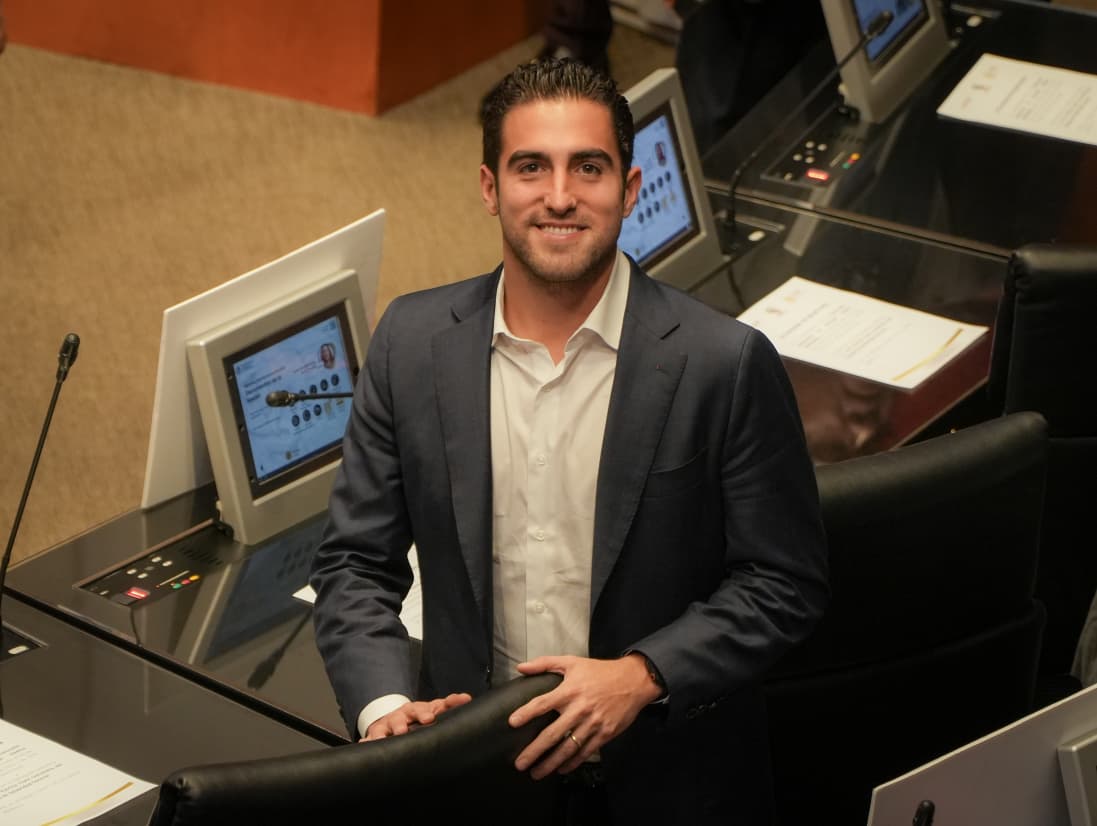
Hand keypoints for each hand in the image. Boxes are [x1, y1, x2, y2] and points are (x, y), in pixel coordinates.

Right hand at [361, 693, 471, 740]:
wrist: (397, 717)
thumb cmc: (420, 716)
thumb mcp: (435, 709)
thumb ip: (451, 703)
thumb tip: (467, 698)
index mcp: (418, 709)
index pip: (423, 708)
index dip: (425, 713)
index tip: (429, 718)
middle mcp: (402, 715)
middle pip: (402, 717)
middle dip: (401, 724)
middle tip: (404, 730)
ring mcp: (388, 724)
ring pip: (385, 728)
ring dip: (384, 733)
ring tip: (383, 740)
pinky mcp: (376, 734)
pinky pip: (370, 738)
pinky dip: (368, 741)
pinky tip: (365, 744)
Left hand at [509, 654, 660, 778]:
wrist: (634, 681)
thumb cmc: (600, 672)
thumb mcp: (572, 662)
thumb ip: (544, 663)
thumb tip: (521, 667)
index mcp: (570, 691)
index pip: (543, 703)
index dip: (526, 713)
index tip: (512, 723)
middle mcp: (579, 709)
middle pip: (552, 734)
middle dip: (534, 751)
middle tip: (519, 763)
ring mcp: (592, 724)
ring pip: (568, 748)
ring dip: (551, 763)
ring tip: (536, 773)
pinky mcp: (604, 734)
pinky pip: (585, 752)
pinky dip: (572, 763)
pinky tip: (561, 769)